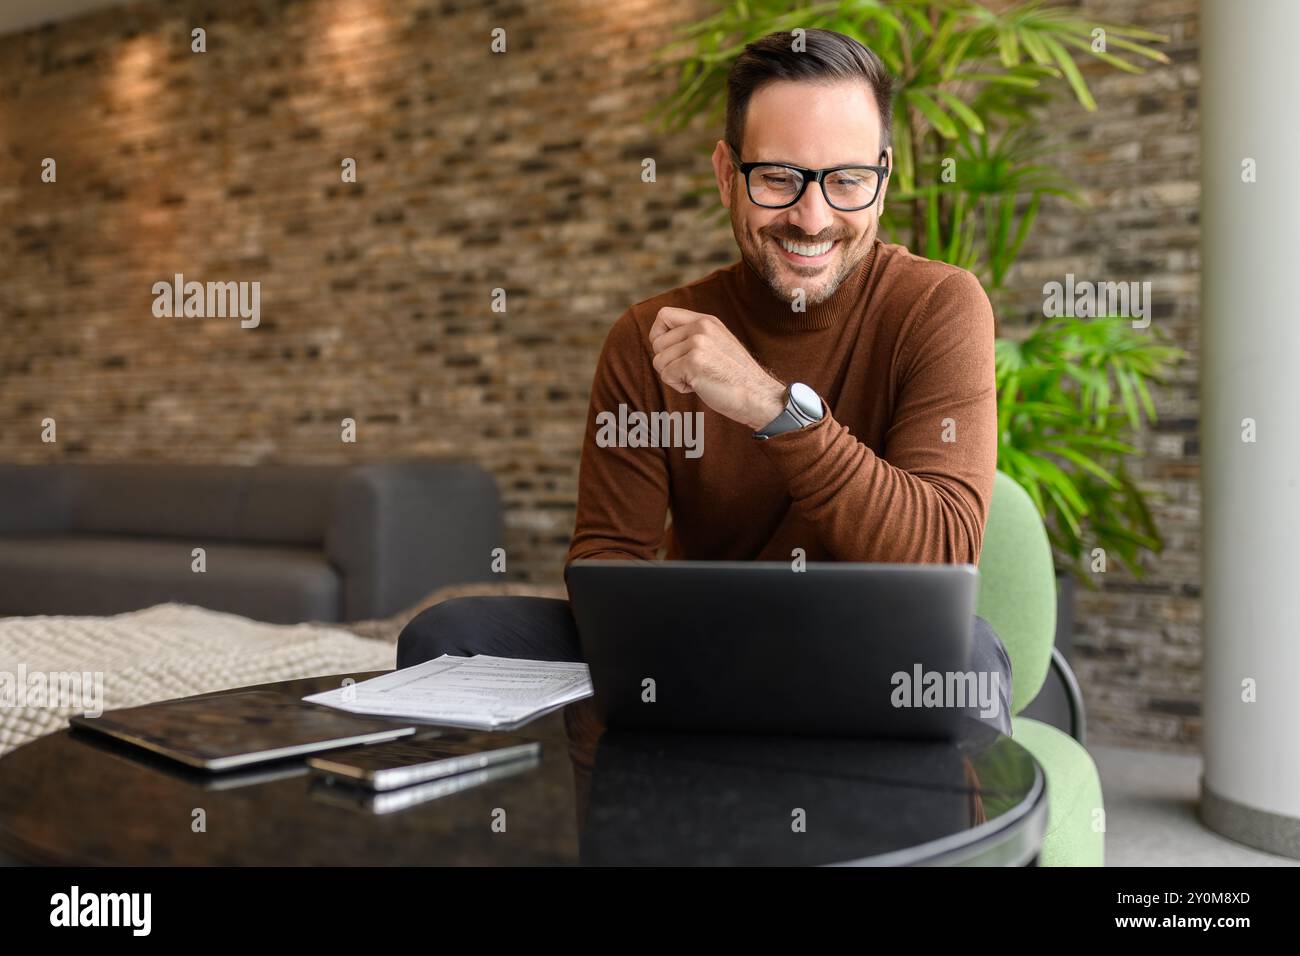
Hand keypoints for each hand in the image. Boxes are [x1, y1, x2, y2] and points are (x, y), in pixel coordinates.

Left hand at [648, 307, 786, 430]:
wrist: (758, 396)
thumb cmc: (736, 377)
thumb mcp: (717, 344)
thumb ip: (693, 336)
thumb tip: (659, 339)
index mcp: (706, 320)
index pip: (663, 315)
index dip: (657, 335)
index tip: (667, 352)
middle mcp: (701, 327)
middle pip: (657, 343)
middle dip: (667, 363)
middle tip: (691, 372)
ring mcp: (698, 343)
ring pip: (659, 361)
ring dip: (674, 376)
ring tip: (699, 379)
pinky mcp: (694, 362)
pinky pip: (666, 376)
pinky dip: (679, 387)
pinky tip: (700, 386)